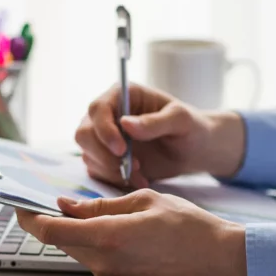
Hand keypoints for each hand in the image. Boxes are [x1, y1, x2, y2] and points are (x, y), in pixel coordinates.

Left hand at [16, 190, 249, 275]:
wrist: (221, 262)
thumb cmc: (190, 228)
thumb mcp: (143, 201)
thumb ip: (99, 206)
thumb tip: (66, 206)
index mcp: (108, 238)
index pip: (49, 232)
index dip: (29, 218)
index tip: (20, 205)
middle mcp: (105, 264)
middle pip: (60, 242)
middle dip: (54, 222)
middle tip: (55, 203)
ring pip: (78, 252)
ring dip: (78, 234)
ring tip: (98, 215)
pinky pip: (96, 263)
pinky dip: (97, 246)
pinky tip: (118, 234)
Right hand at [75, 84, 246, 187]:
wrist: (192, 150)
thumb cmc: (190, 127)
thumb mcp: (180, 120)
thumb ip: (155, 122)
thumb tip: (125, 124)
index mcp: (122, 95)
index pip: (98, 109)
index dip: (104, 130)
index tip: (121, 149)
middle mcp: (107, 115)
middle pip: (84, 134)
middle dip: (104, 154)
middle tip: (133, 166)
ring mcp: (103, 137)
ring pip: (88, 155)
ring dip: (111, 169)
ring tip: (141, 174)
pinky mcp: (105, 158)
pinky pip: (97, 171)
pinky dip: (114, 179)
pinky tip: (139, 179)